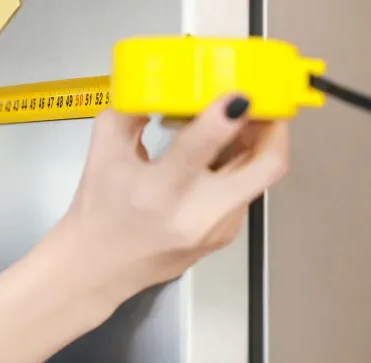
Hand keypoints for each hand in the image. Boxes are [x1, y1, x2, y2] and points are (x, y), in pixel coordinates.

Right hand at [0, 94, 288, 362]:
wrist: (97, 269)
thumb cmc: (98, 212)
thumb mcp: (102, 155)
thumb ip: (130, 112)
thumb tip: (159, 85)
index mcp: (160, 192)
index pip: (201, 148)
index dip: (227, 115)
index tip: (238, 94)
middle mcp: (196, 215)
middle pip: (266, 167)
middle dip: (274, 129)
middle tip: (262, 107)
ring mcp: (216, 230)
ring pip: (258, 178)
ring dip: (254, 147)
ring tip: (235, 129)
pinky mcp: (224, 237)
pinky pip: (243, 194)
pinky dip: (237, 170)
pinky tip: (215, 162)